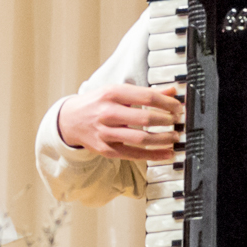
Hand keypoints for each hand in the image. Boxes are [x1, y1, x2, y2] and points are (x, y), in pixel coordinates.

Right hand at [58, 82, 184, 162]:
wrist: (69, 120)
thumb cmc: (96, 104)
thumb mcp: (117, 91)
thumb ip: (145, 92)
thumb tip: (172, 91)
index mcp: (111, 94)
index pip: (147, 97)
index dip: (167, 103)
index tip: (178, 107)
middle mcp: (107, 113)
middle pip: (145, 118)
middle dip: (167, 120)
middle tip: (177, 121)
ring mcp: (105, 133)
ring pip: (141, 139)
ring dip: (163, 139)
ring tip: (174, 136)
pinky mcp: (105, 149)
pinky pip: (133, 154)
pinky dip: (153, 155)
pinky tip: (166, 153)